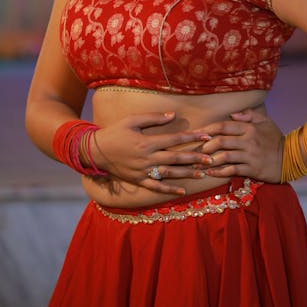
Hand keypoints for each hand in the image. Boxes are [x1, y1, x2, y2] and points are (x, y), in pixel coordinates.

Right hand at [91, 111, 212, 195]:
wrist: (95, 151)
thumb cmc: (115, 131)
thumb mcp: (132, 120)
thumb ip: (153, 118)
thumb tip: (173, 115)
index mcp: (147, 141)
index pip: (174, 139)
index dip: (191, 138)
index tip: (206, 136)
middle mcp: (147, 158)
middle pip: (176, 158)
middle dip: (195, 158)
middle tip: (211, 158)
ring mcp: (143, 171)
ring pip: (169, 173)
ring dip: (187, 174)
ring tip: (203, 174)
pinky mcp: (138, 180)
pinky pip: (156, 187)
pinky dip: (170, 189)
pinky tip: (183, 190)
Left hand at [195, 108, 283, 182]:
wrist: (291, 158)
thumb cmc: (275, 138)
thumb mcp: (265, 121)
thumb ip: (248, 115)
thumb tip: (232, 114)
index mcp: (249, 128)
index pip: (224, 126)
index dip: (208, 129)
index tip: (195, 133)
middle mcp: (248, 141)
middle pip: (221, 141)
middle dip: (204, 146)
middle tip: (193, 150)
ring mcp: (250, 156)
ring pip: (224, 156)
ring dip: (209, 160)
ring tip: (197, 163)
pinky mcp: (252, 169)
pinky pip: (233, 170)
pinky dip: (220, 172)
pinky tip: (210, 173)